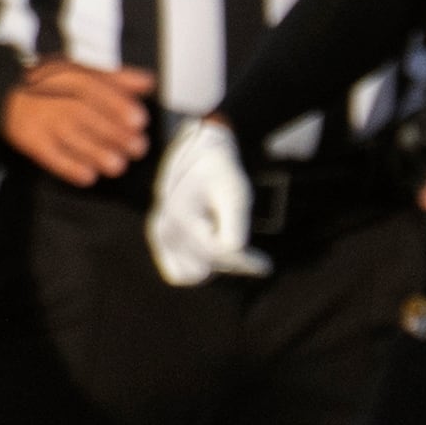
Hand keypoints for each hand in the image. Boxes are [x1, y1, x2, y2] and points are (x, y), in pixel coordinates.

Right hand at [9, 58, 154, 186]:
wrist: (5, 90)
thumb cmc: (52, 84)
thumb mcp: (82, 72)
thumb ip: (117, 78)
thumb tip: (148, 82)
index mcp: (72, 82)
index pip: (96, 91)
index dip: (119, 106)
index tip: (139, 120)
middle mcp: (58, 102)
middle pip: (87, 118)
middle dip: (116, 135)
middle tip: (137, 148)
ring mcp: (44, 122)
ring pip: (71, 139)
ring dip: (97, 154)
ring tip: (117, 165)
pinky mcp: (32, 141)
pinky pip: (50, 157)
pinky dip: (69, 169)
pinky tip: (88, 177)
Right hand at [145, 115, 266, 283]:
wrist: (198, 151)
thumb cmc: (220, 170)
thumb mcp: (235, 193)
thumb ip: (235, 224)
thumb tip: (235, 251)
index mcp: (181, 217)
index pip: (220, 254)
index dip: (247, 262)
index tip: (266, 266)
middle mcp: (165, 229)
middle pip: (208, 264)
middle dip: (233, 262)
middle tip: (255, 256)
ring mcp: (159, 235)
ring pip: (193, 273)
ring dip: (216, 265)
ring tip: (233, 246)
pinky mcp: (160, 237)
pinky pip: (179, 271)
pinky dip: (200, 266)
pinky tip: (218, 251)